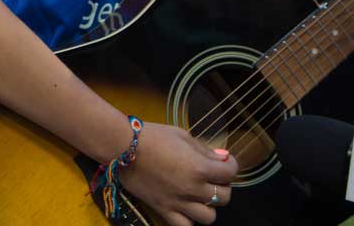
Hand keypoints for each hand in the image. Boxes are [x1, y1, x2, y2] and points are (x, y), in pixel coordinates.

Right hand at [118, 122, 236, 225]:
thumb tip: (223, 158)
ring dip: (209, 205)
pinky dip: (189, 220)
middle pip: (224, 197)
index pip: (230, 172)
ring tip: (200, 193)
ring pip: (209, 217)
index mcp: (199, 167)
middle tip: (212, 176)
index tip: (224, 161)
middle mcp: (192, 188)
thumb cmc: (153, 136)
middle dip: (222, 185)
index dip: (231, 165)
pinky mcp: (164, 210)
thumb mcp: (182, 136)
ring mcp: (178, 202)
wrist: (122, 146)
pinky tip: (186, 208)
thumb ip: (205, 150)